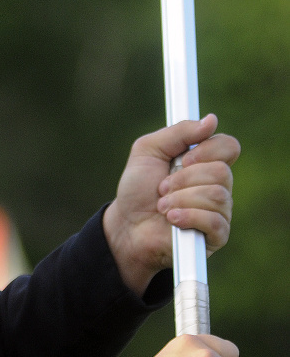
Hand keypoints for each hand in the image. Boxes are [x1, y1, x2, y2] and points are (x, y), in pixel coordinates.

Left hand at [103, 115, 238, 295]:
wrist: (126, 225)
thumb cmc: (137, 188)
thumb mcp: (148, 150)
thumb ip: (178, 132)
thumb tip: (211, 120)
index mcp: (204, 162)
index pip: (229, 146)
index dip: (208, 150)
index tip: (184, 158)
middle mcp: (217, 185)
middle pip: (222, 172)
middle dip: (183, 179)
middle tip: (162, 187)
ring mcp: (219, 211)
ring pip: (217, 195)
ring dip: (180, 199)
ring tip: (163, 206)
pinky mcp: (216, 236)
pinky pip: (214, 221)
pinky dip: (187, 217)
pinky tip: (172, 219)